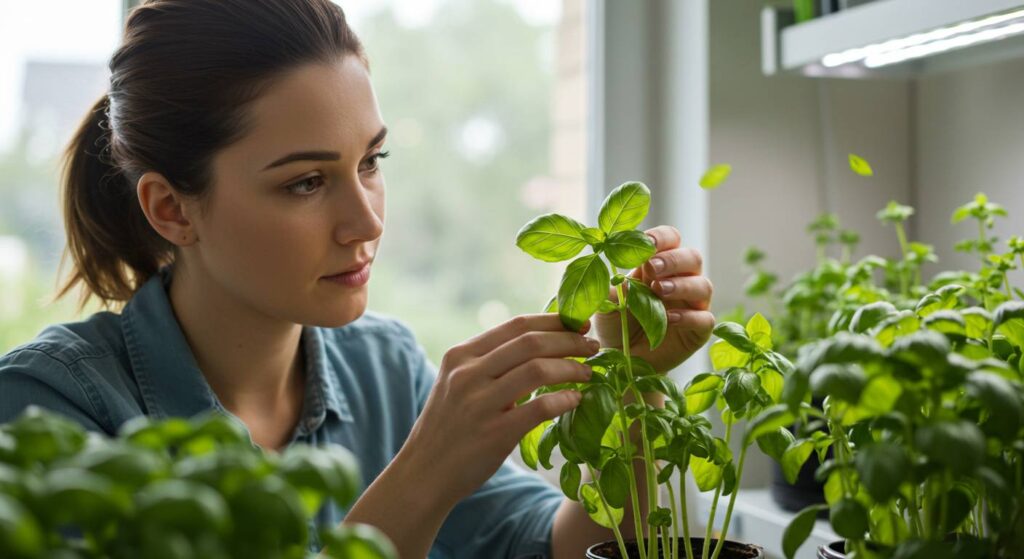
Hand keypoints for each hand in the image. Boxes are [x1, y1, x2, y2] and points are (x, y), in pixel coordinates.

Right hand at [400, 314, 599, 506]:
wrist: (424, 474)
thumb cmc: (449, 428)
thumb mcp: (458, 384)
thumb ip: (489, 363)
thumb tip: (540, 345)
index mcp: (461, 355)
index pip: (516, 325)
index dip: (553, 321)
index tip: (578, 323)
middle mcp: (468, 374)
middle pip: (531, 342)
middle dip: (569, 340)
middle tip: (592, 346)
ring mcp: (480, 403)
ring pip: (538, 370)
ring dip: (572, 368)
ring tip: (587, 373)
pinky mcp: (494, 433)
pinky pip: (540, 407)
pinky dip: (564, 399)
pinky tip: (575, 400)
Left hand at [591, 225, 714, 374]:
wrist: (620, 359)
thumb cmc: (616, 324)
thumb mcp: (608, 304)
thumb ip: (615, 289)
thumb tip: (620, 278)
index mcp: (659, 266)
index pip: (671, 240)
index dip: (662, 237)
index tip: (646, 241)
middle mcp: (681, 281)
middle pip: (692, 257)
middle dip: (673, 259)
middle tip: (653, 267)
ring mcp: (692, 305)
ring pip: (704, 285)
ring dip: (682, 284)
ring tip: (659, 290)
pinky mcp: (698, 331)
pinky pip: (705, 319)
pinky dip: (689, 316)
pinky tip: (670, 318)